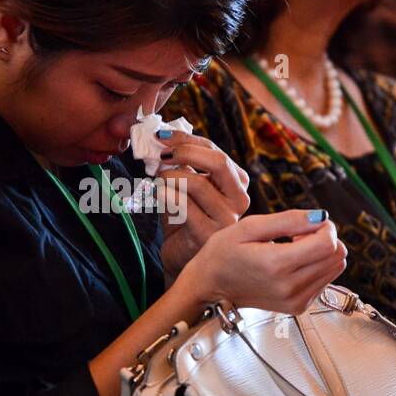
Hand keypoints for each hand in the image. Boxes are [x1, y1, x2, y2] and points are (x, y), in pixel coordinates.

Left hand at [156, 132, 250, 280]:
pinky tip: (157, 193)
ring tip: (157, 179)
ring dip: (171, 176)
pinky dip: (167, 195)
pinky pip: (186, 208)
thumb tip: (162, 137)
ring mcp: (227, 219)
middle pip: (218, 162)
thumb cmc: (183, 221)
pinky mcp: (209, 236)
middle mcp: (239, 199)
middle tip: (160, 152)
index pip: (215, 152)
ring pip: (199, 184)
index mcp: (237, 183)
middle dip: (185, 151)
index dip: (186, 140)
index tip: (161, 136)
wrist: (180, 259)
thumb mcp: (185, 187)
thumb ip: (180, 165)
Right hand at [176, 209, 346, 315]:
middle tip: (299, 235)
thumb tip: (321, 217)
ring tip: (294, 249)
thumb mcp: (250, 226)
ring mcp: (295, 300)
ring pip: (335, 268)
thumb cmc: (224, 253)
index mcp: (276, 265)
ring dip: (322, 253)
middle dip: (324, 238)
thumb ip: (289, 220)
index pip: (328, 244)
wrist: (210, 286)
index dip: (325, 227)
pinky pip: (325, 281)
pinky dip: (316, 267)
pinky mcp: (298, 307)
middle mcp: (289, 287)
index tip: (308, 223)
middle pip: (337, 256)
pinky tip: (293, 264)